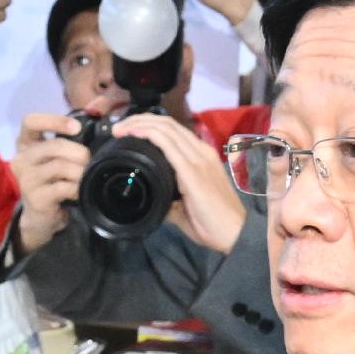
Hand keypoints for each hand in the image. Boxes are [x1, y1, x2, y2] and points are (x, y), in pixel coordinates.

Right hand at [11, 115, 88, 251]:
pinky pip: (63, 187)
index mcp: (25, 143)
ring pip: (60, 166)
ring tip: (86, 176)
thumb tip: (94, 127)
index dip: (54, 120)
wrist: (40, 217)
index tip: (76, 127)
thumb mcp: (54, 158)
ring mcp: (26, 179)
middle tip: (89, 160)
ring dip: (80, 171)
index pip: (30, 121)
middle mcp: (21, 158)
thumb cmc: (51, 182)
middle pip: (53, 146)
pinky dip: (77, 188)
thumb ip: (66, 142)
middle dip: (79, 152)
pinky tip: (79, 191)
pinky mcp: (36, 197)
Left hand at [111, 114, 244, 251]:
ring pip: (166, 128)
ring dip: (139, 124)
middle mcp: (201, 152)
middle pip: (168, 123)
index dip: (149, 124)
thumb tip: (153, 200)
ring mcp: (198, 158)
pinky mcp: (193, 170)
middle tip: (119, 128)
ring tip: (120, 129)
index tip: (128, 131)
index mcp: (201, 157)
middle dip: (140, 120)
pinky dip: (149, 134)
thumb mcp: (185, 207)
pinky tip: (134, 134)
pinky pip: (168, 144)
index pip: (174, 130)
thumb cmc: (213, 223)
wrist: (235, 234)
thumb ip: (170, 199)